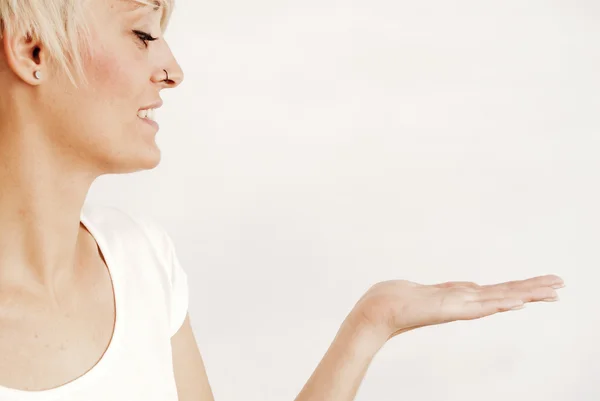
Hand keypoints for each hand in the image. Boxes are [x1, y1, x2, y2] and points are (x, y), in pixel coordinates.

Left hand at [352, 274, 564, 339]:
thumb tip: (463, 285)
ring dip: (526, 293)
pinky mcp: (448, 308)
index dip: (518, 288)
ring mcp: (457, 306)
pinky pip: (481, 304)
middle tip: (561, 285)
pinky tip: (520, 300)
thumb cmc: (393, 300)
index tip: (540, 286)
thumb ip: (446, 289)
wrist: (374, 313)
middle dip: (533, 289)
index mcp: (457, 296)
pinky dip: (502, 301)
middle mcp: (462, 302)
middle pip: (504, 293)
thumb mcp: (425, 289)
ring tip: (553, 290)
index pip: (494, 291)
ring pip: (499, 298)